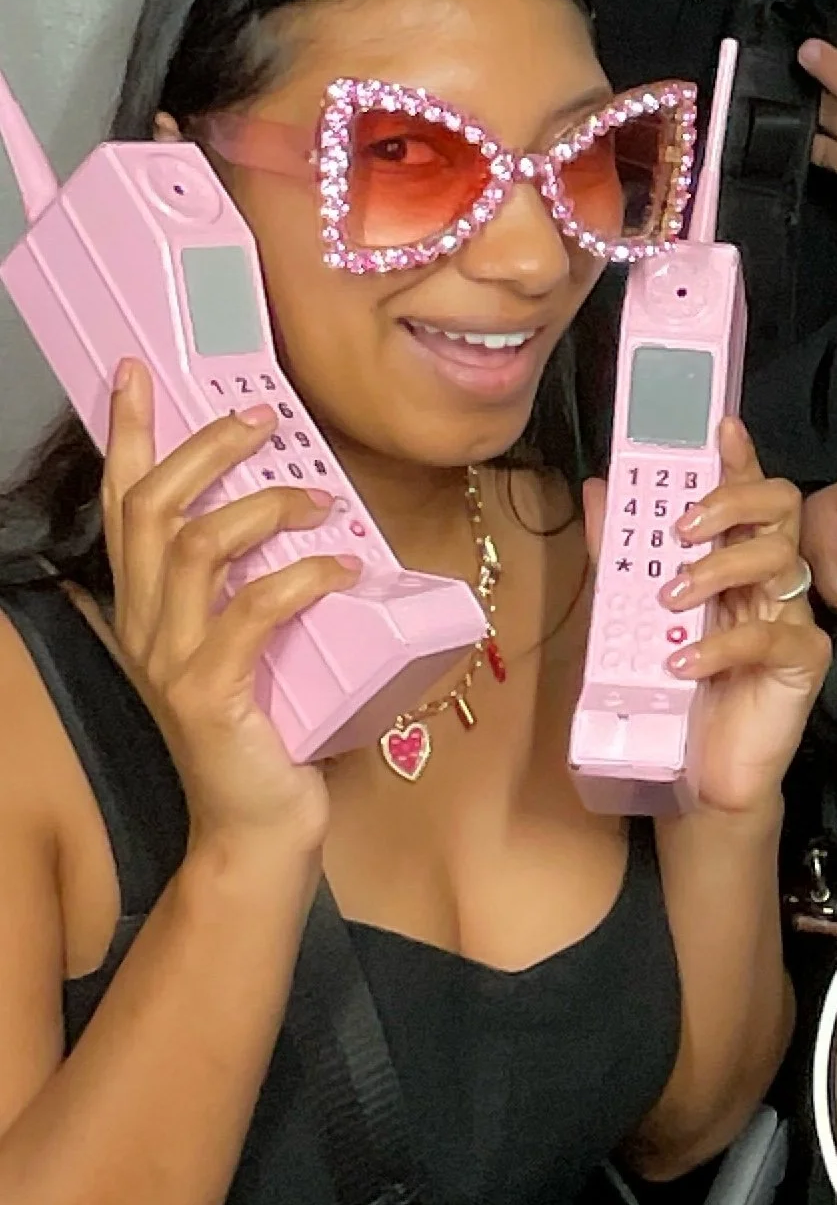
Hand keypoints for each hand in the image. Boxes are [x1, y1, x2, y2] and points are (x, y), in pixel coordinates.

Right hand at [101, 362, 352, 862]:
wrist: (258, 832)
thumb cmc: (269, 731)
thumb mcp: (253, 643)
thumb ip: (258, 583)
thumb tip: (311, 508)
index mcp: (149, 608)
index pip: (125, 504)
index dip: (128, 434)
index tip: (137, 372)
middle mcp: (146, 627)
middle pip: (153, 507)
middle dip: (204, 448)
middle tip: (260, 416)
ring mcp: (172, 662)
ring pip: (196, 547)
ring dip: (263, 506)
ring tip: (321, 500)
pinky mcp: (211, 695)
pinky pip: (250, 613)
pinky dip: (300, 577)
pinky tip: (342, 567)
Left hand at [624, 420, 828, 818]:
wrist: (699, 774)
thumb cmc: (676, 694)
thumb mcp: (633, 617)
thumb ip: (620, 556)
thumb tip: (598, 490)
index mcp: (737, 561)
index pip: (749, 494)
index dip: (740, 456)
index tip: (719, 426)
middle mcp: (771, 580)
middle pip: (781, 507)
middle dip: (732, 502)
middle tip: (682, 527)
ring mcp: (793, 616)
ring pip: (779, 558)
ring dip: (719, 568)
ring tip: (673, 600)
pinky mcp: (803, 661)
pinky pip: (774, 633)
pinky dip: (722, 643)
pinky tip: (684, 662)